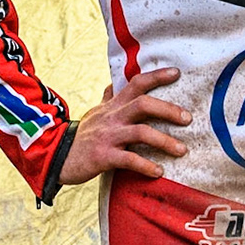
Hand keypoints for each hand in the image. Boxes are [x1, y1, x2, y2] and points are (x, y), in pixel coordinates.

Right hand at [61, 66, 191, 184]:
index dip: (156, 76)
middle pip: (143, 104)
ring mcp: (108, 136)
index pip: (136, 83)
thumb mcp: (94, 112)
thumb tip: (111, 84)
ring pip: (140, 132)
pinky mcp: (103, 156)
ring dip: (164, 141)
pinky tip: (159, 172)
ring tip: (182, 150)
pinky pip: (128, 159)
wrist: (56, 156)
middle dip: (168, 109)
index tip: (177, 72)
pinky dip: (145, 166)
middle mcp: (112, 117)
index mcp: (113, 105)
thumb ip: (107, 99)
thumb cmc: (82, 135)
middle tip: (188, 118)